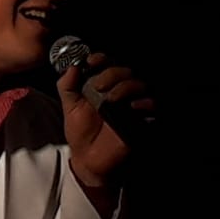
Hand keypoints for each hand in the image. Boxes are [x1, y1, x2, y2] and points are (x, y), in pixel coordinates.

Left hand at [56, 51, 154, 185]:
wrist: (88, 159)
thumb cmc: (81, 132)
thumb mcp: (70, 107)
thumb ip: (67, 86)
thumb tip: (72, 66)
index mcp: (102, 84)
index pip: (107, 63)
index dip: (101, 59)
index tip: (91, 62)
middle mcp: (119, 90)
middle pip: (124, 70)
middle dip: (111, 74)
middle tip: (98, 86)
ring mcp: (132, 103)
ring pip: (139, 83)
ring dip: (125, 86)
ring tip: (111, 100)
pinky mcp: (142, 118)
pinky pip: (152, 104)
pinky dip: (143, 102)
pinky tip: (132, 107)